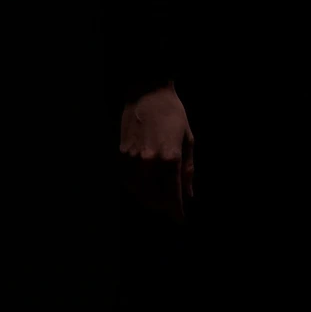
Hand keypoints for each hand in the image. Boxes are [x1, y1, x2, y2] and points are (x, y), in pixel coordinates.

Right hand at [119, 85, 194, 221]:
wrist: (148, 91)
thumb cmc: (172, 112)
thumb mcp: (188, 138)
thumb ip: (188, 169)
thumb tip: (189, 194)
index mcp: (171, 157)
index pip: (173, 196)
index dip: (177, 212)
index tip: (180, 219)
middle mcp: (150, 162)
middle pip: (155, 199)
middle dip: (163, 206)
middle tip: (169, 206)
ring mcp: (133, 159)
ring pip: (138, 192)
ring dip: (148, 199)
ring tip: (157, 197)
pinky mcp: (121, 154)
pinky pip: (127, 180)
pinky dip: (135, 187)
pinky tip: (143, 185)